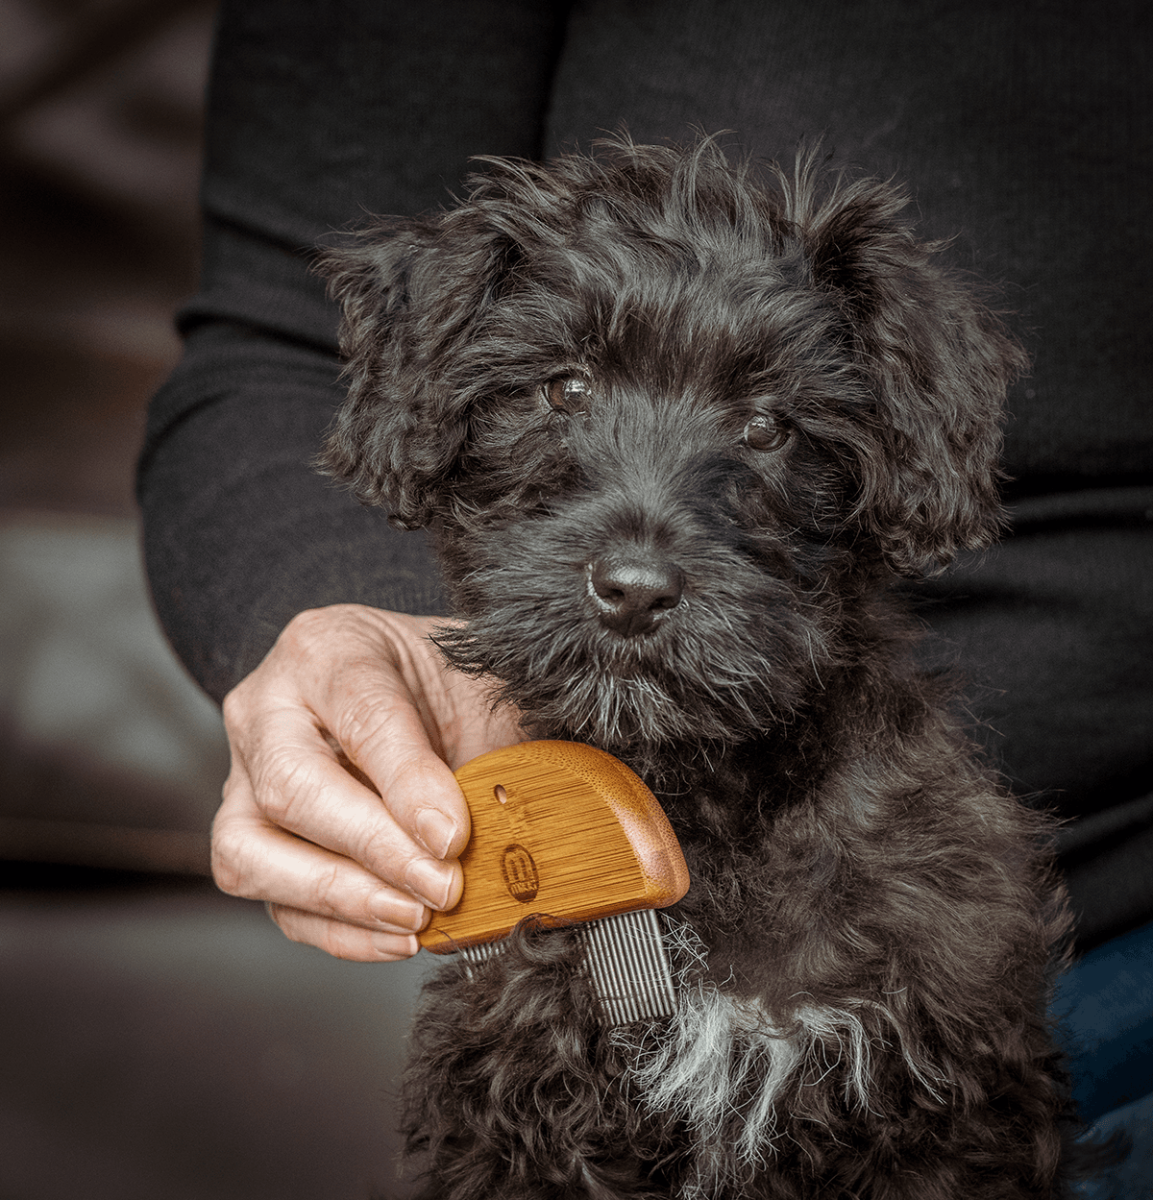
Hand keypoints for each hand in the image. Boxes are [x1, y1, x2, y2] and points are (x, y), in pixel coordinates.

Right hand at [213, 604, 522, 960]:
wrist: (405, 688)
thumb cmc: (440, 684)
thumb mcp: (477, 687)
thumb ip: (488, 741)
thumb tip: (507, 823)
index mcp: (326, 650)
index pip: (359, 713)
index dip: (407, 781)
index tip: (454, 836)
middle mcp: (266, 709)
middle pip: (289, 786)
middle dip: (373, 849)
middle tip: (442, 887)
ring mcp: (242, 778)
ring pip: (247, 851)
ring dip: (338, 897)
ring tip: (414, 917)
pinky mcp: (246, 840)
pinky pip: (271, 900)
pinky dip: (336, 930)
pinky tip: (398, 937)